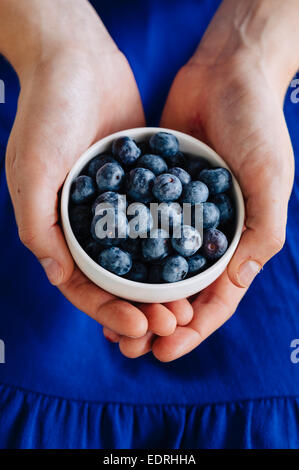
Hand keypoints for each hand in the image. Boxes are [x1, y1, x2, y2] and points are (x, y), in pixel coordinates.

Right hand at [4, 0, 191, 338]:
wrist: (77, 61)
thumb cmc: (46, 114)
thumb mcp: (32, 170)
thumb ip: (39, 226)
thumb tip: (56, 276)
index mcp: (57, 228)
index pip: (81, 285)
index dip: (106, 311)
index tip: (138, 328)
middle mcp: (86, 223)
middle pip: (115, 279)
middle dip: (140, 306)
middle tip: (170, 323)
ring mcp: (116, 206)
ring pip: (141, 258)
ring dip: (161, 285)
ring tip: (187, 304)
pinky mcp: (141, 186)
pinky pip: (158, 222)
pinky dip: (173, 245)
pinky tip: (195, 261)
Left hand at [119, 0, 295, 359]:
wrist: (226, 73)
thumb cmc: (257, 125)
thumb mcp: (270, 182)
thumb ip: (259, 235)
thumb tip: (235, 286)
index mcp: (237, 240)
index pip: (216, 299)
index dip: (193, 330)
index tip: (164, 352)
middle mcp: (205, 234)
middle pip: (179, 292)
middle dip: (156, 323)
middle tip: (127, 347)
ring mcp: (177, 215)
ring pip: (152, 269)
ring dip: (133, 298)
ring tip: (107, 320)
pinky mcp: (152, 193)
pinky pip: (134, 230)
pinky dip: (119, 255)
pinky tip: (98, 271)